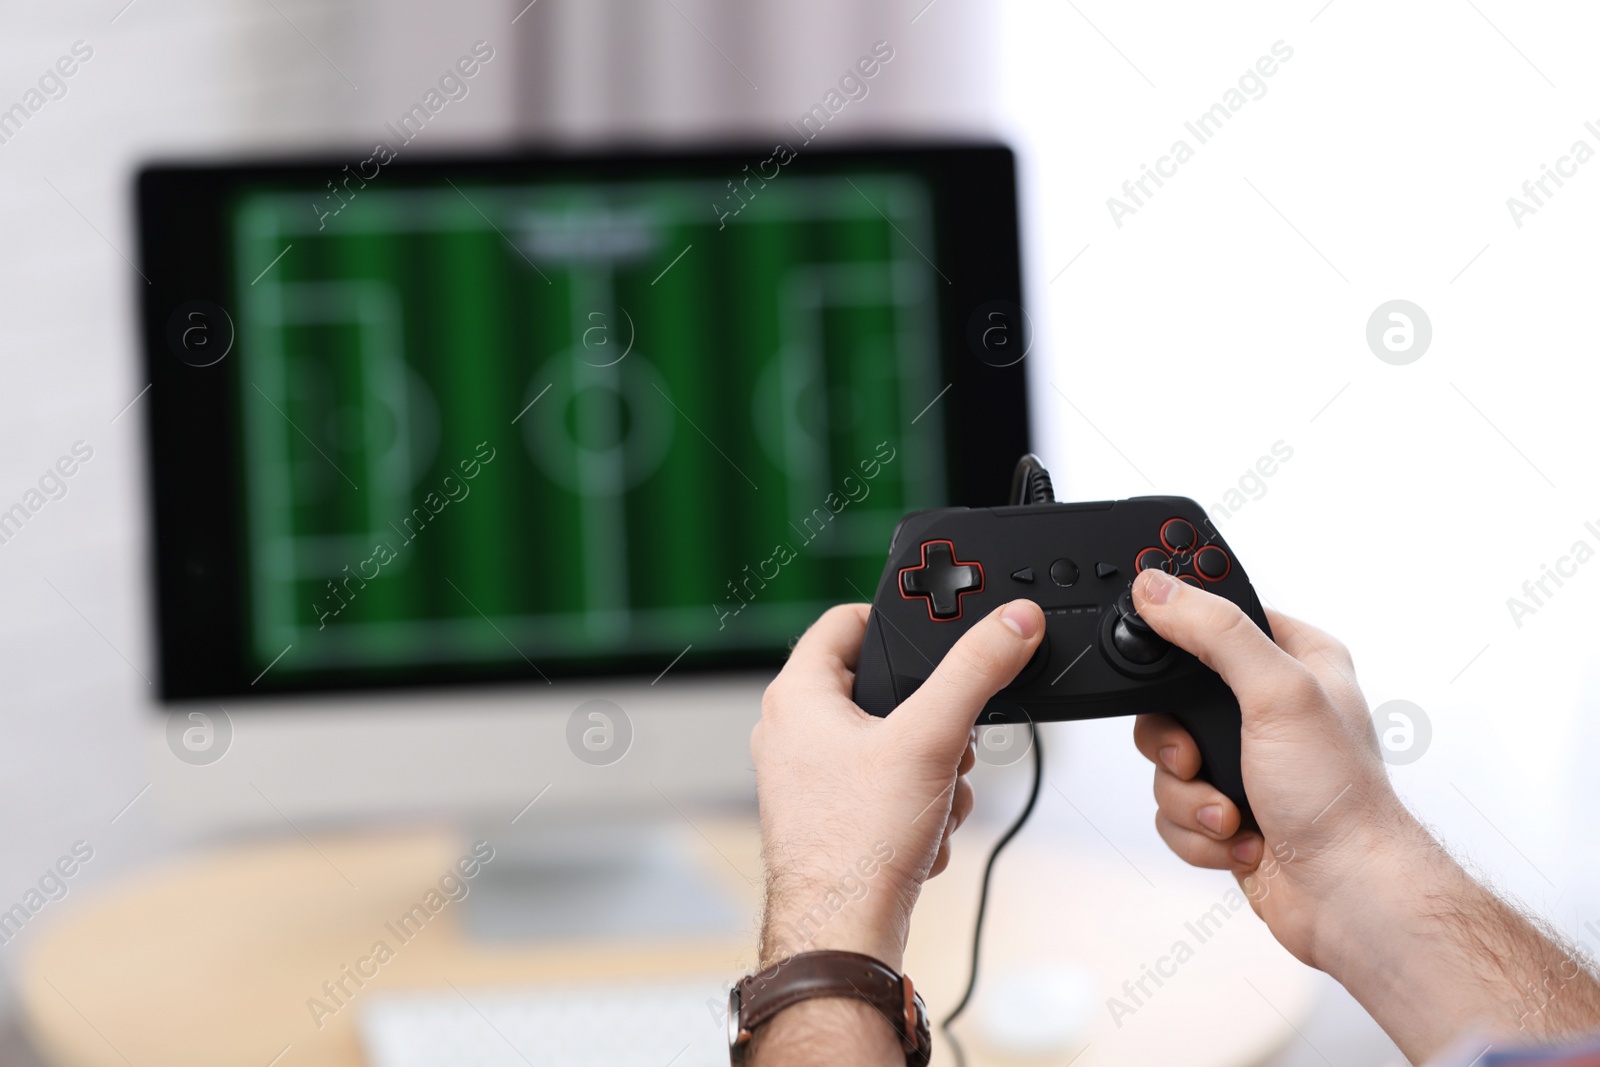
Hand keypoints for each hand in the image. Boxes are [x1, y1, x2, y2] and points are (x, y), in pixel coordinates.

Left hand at [751, 599, 1044, 972]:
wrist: (844, 934)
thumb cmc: (860, 842)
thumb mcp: (931, 738)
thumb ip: (976, 671)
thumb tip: (1013, 622)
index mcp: (797, 695)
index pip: (848, 620)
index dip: (900, 623)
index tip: (941, 641)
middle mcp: (790, 731)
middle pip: (881, 687)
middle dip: (932, 719)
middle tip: (950, 744)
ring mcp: (807, 778)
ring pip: (891, 744)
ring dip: (932, 771)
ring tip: (937, 799)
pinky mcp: (828, 818)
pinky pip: (885, 789)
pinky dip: (916, 807)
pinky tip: (924, 833)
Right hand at [1129, 567, 1599, 1059]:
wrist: (1350, 897)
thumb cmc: (1340, 799)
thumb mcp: (1278, 693)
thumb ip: (1215, 633)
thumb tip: (1159, 590)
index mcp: (1296, 659)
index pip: (1215, 618)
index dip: (1180, 639)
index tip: (1163, 661)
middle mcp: (1269, 707)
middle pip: (1170, 699)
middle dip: (1176, 744)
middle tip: (1199, 758)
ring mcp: (1247, 762)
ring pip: (1166, 760)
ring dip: (1189, 796)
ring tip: (1233, 813)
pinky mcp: (1227, 808)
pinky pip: (1172, 809)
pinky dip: (1198, 831)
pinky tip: (1241, 839)